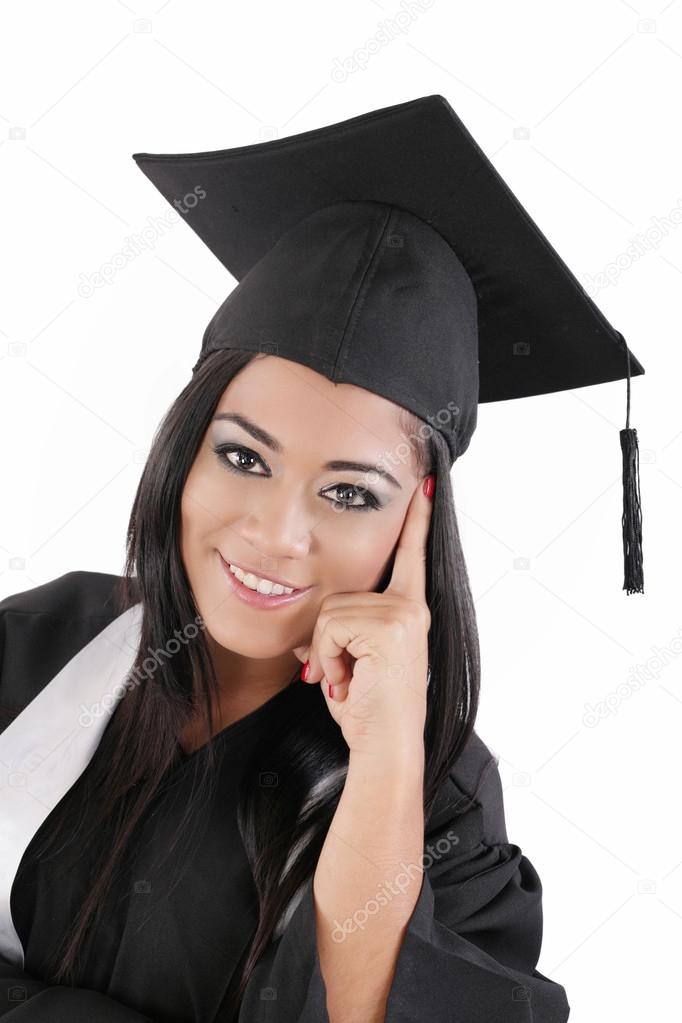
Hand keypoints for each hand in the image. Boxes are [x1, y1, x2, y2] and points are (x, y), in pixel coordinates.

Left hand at [293, 474, 434, 758]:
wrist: (386, 749)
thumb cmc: (367, 712)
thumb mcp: (352, 663)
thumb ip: (342, 634)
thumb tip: (308, 636)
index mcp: (409, 610)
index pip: (410, 555)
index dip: (416, 520)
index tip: (424, 484)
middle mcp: (412, 607)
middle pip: (338, 594)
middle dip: (326, 640)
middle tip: (343, 678)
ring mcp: (404, 614)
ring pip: (329, 612)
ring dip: (326, 654)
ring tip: (348, 682)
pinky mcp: (391, 626)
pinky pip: (331, 628)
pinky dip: (328, 660)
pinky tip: (347, 683)